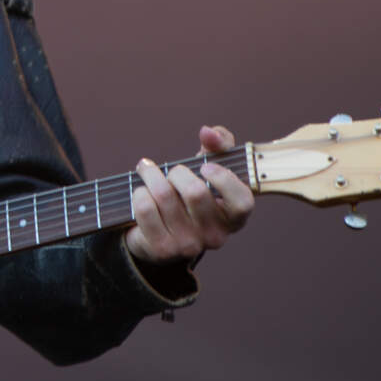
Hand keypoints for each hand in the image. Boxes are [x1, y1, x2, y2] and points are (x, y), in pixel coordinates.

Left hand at [124, 125, 254, 267]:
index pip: (242, 202)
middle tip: (170, 170)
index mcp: (233, 218)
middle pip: (195, 192)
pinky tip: (141, 194)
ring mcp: (189, 245)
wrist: (155, 233)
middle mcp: (216, 236)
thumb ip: (218, 144)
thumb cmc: (187, 193)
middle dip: (176, 172)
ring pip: (164, 195)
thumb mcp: (208, 168)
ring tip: (147, 173)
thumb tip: (209, 131)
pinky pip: (144, 207)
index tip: (205, 166)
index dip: (224, 180)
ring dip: (150, 176)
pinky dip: (138, 193)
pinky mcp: (162, 249)